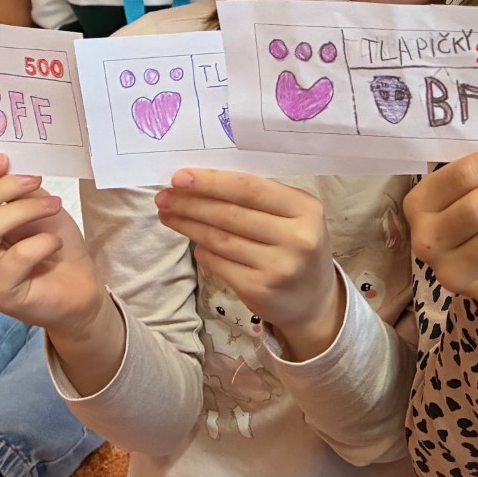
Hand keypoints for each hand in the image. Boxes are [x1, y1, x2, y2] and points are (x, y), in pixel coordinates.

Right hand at [0, 154, 105, 337]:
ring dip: (23, 210)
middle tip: (33, 180)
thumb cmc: (48, 242)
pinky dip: (42, 241)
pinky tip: (53, 243)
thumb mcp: (29, 205)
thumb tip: (3, 163)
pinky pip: (16, 257)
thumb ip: (11, 188)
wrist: (76, 285)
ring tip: (54, 205)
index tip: (4, 159)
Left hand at [155, 169, 344, 358]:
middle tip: (164, 197)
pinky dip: (201, 250)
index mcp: (306, 209)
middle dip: (191, 203)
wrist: (314, 299)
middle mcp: (296, 238)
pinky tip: (193, 242)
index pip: (251, 189)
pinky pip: (218, 263)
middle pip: (231, 214)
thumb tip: (202, 183)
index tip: (179, 177)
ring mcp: (278, 266)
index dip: (212, 182)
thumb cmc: (297, 245)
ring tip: (168, 215)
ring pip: (220, 239)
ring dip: (188, 225)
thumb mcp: (294, 215)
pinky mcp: (258, 289)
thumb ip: (260, 198)